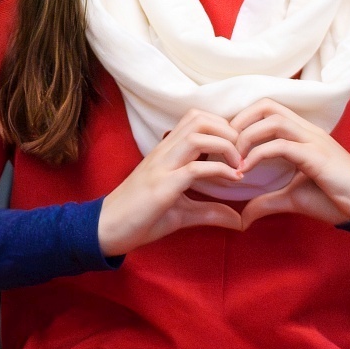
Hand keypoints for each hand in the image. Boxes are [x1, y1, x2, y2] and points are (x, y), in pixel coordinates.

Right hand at [96, 109, 249, 255]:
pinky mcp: (161, 186)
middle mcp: (163, 153)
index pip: (196, 119)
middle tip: (243, 154)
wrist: (106, 230)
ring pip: (198, 136)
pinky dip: (220, 170)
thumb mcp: (182, 212)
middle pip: (199, 118)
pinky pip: (195, 168)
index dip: (223, 127)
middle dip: (229, 130)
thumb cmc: (140, 218)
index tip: (239, 150)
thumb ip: (209, 211)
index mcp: (166, 152)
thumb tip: (240, 221)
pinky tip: (233, 180)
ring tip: (239, 165)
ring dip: (227, 146)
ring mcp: (161, 167)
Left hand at [229, 99, 349, 228]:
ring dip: (246, 137)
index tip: (226, 145)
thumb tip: (243, 218)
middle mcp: (307, 131)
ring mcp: (313, 141)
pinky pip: (282, 145)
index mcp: (301, 134)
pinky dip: (258, 155)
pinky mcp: (317, 156)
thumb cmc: (333, 198)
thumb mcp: (291, 198)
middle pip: (267, 105)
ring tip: (234, 160)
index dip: (242, 121)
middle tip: (225, 147)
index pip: (267, 109)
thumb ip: (266, 202)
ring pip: (273, 120)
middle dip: (239, 122)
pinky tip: (245, 171)